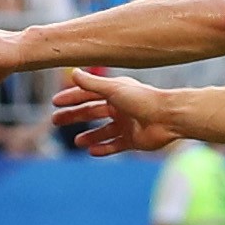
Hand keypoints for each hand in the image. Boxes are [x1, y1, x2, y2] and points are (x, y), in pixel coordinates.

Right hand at [51, 71, 177, 155]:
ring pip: (103, 131)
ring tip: (77, 141)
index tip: (55, 102)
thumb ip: (91, 83)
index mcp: (116, 92)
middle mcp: (120, 107)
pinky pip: (115, 145)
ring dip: (89, 136)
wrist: (169, 117)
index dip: (72, 97)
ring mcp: (127, 124)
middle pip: (92, 112)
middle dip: (74, 116)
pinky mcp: (134, 140)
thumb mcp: (113, 89)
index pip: (88, 94)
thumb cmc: (143, 99)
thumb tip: (73, 72)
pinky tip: (92, 151)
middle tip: (55, 121)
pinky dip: (104, 148)